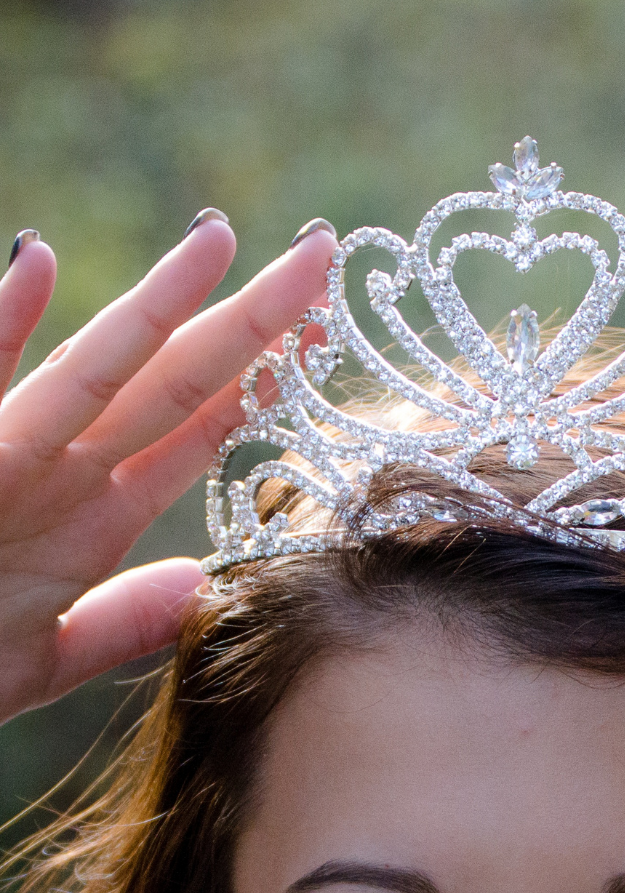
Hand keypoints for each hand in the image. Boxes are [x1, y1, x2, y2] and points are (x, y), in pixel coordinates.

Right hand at [0, 215, 336, 724]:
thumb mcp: (48, 655)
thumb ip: (123, 619)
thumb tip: (201, 584)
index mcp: (99, 513)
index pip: (200, 429)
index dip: (265, 381)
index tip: (324, 337)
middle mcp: (66, 471)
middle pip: (177, 382)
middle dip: (251, 321)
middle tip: (319, 253)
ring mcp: (9, 457)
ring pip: (100, 369)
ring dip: (160, 302)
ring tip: (218, 237)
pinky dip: (0, 324)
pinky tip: (40, 261)